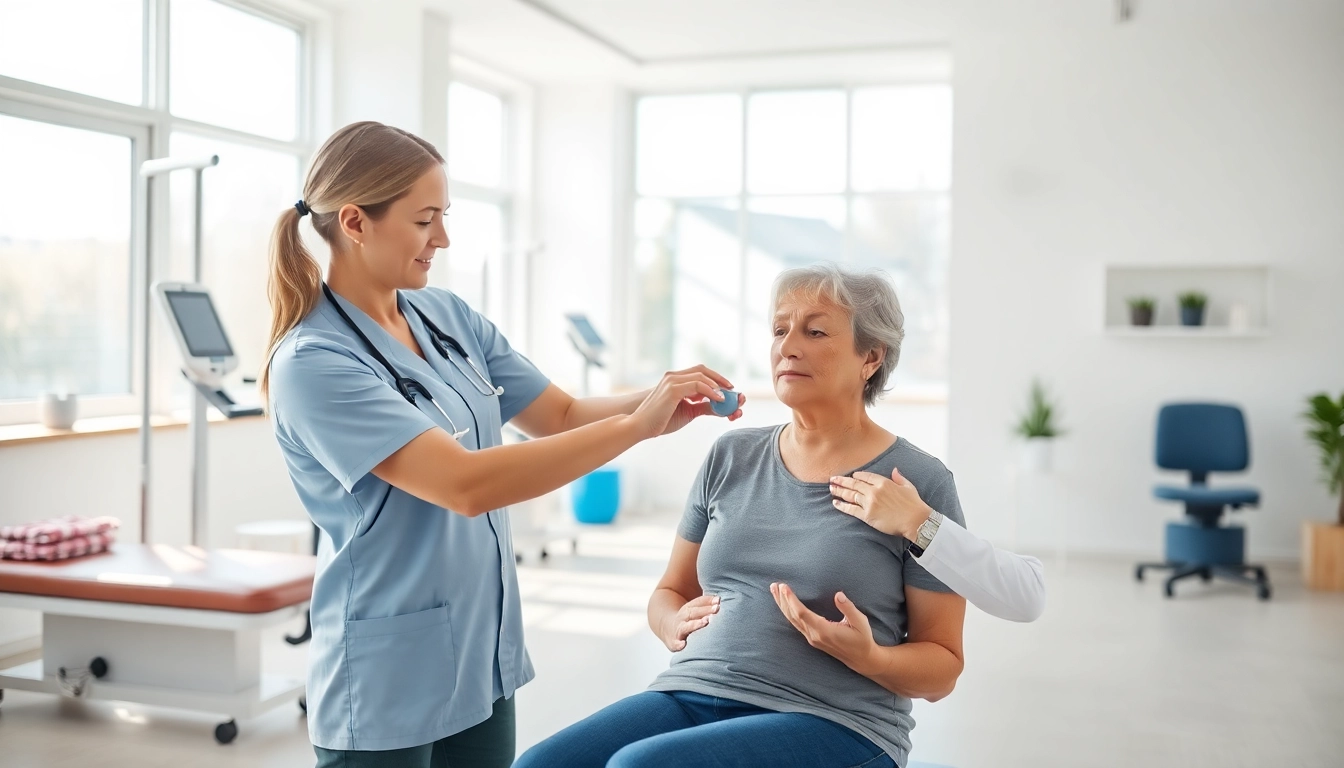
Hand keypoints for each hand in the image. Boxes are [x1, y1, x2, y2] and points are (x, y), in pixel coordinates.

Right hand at [630, 365, 744, 437]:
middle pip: (703, 370)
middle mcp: (674, 377)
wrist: (640, 426)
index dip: (717, 380)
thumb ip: (703, 407)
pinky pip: (697, 386)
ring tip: (728, 398)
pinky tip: (719, 400)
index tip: (729, 390)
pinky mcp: (673, 389)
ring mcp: (673, 381)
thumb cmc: (661, 421)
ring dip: (718, 386)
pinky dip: (711, 391)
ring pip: (701, 376)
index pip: (701, 373)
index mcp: (676, 380)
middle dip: (720, 379)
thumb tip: (722, 407)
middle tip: (733, 390)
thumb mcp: (687, 412)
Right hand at [660, 594, 719, 651]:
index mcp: (688, 609)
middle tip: (717, 609)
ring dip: (696, 624)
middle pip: (693, 613)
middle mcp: (682, 619)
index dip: (708, 601)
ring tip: (705, 621)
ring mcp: (678, 631)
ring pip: (686, 627)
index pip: (698, 603)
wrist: (669, 631)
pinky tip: (683, 644)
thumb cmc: (688, 621)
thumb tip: (718, 599)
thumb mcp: (694, 611)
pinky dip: (679, 644)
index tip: (718, 601)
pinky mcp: (674, 643)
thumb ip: (706, 605)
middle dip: (705, 610)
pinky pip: (676, 644)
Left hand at [770, 583, 876, 674]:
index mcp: (825, 631)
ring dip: (783, 605)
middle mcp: (815, 635)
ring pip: (792, 620)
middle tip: (775, 585)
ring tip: (774, 591)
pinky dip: (788, 612)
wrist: (861, 659)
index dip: (792, 601)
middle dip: (783, 600)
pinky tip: (784, 604)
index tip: (784, 588)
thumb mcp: (860, 622)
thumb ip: (848, 608)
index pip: (802, 614)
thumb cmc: (862, 638)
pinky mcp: (813, 638)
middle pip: (793, 616)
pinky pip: (796, 624)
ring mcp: (812, 638)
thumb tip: (838, 595)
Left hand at [829, 467, 933, 540]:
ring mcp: (870, 503)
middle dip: (842, 481)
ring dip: (839, 491)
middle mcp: (874, 491)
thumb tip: (894, 470)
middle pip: (854, 484)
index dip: (857, 476)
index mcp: (884, 482)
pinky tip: (835, 503)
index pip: (866, 476)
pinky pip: (851, 509)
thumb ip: (899, 478)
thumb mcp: (908, 487)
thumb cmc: (914, 504)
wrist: (915, 520)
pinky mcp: (867, 515)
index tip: (851, 476)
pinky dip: (842, 506)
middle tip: (833, 479)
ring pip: (850, 495)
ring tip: (831, 489)